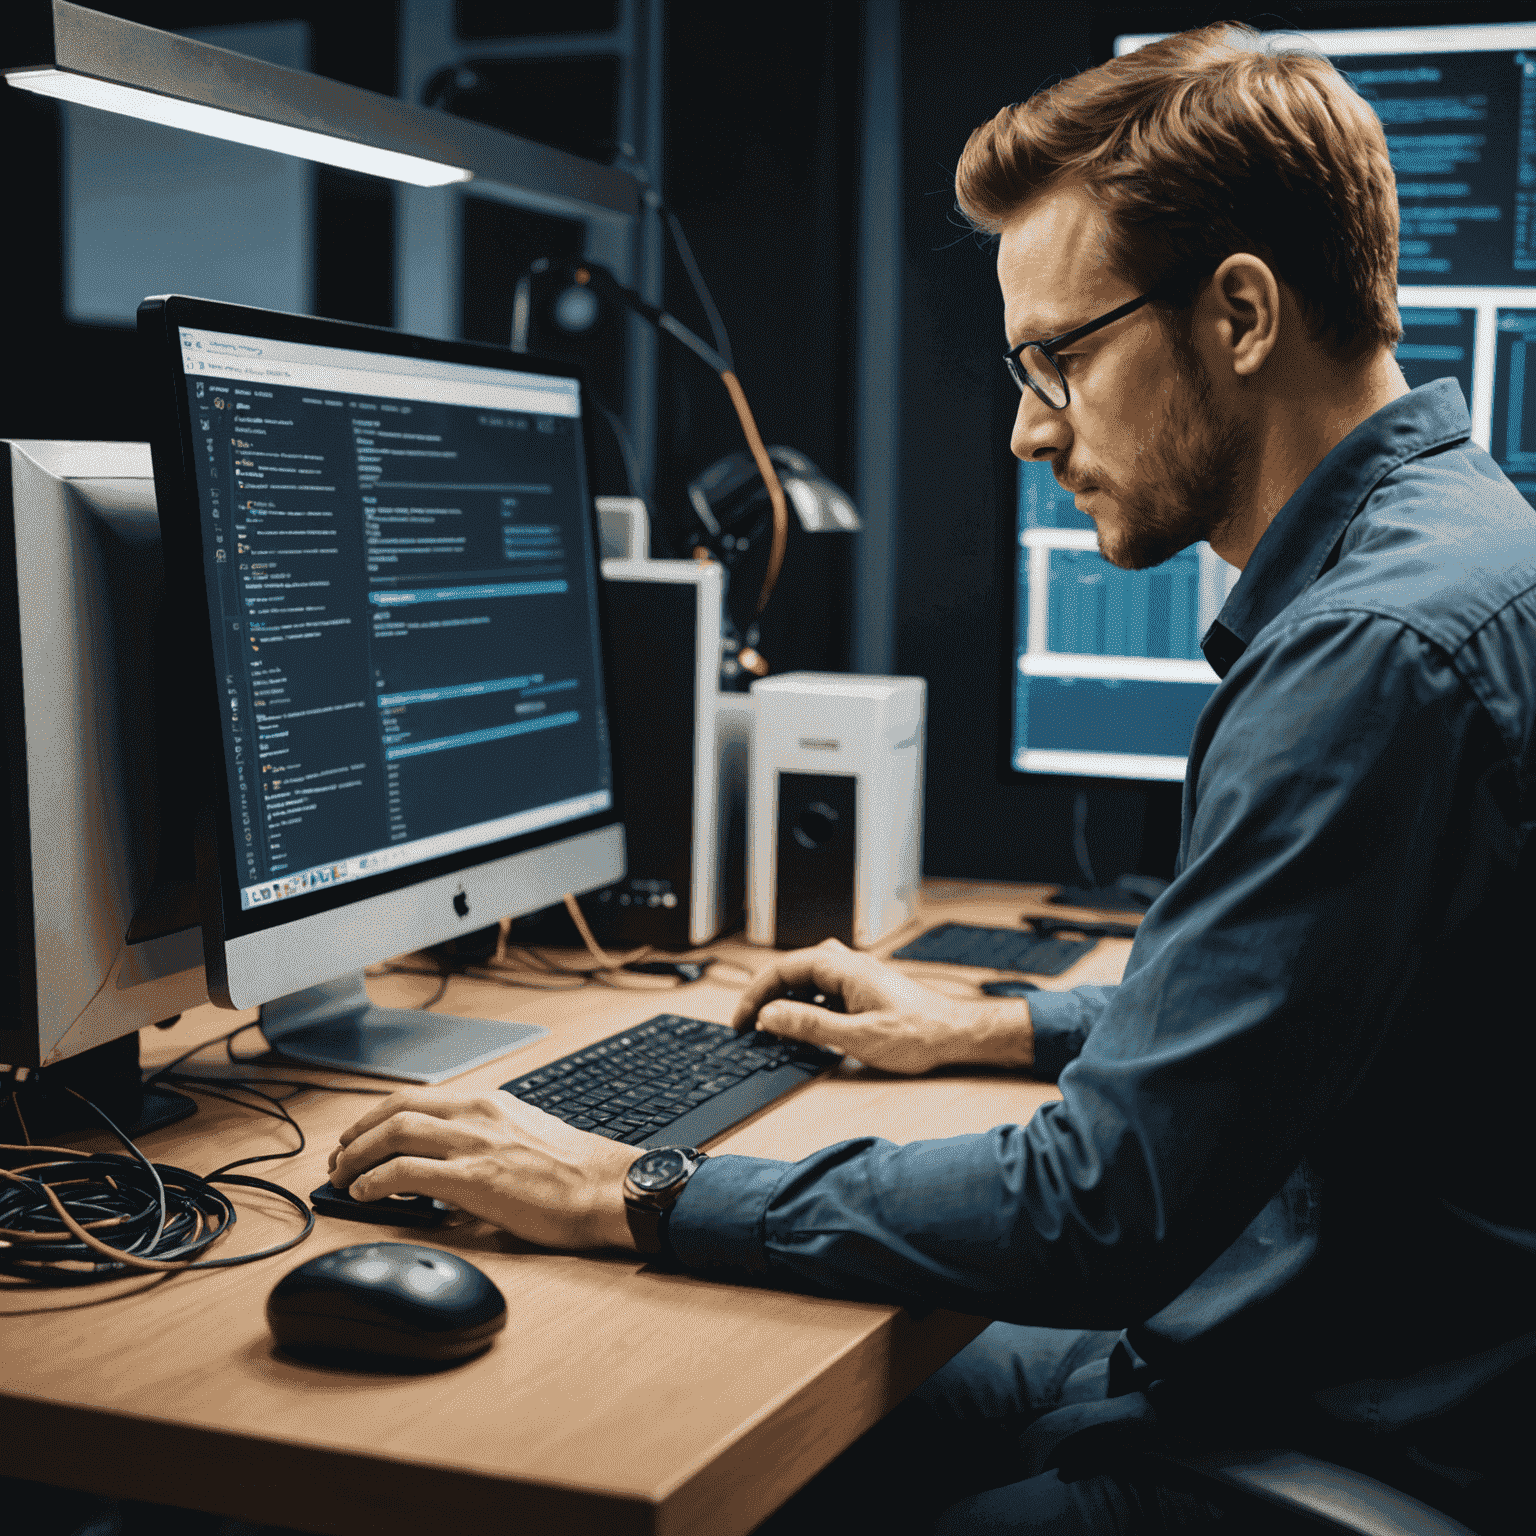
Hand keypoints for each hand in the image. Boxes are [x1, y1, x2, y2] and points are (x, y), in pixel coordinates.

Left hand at [328, 1088, 638, 1250]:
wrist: (606, 1188)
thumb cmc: (576, 1173)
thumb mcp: (526, 1137)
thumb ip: (487, 1141)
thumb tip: (454, 1168)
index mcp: (490, 1104)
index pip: (420, 1099)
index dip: (380, 1115)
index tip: (363, 1132)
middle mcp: (477, 1115)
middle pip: (397, 1110)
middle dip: (359, 1132)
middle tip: (341, 1155)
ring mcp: (474, 1145)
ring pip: (394, 1134)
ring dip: (357, 1155)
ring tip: (343, 1175)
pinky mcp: (473, 1179)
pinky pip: (406, 1172)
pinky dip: (375, 1180)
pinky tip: (363, 1194)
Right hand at [732, 939, 1033, 1074]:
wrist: (956, 1035)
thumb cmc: (918, 1034)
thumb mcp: (856, 1036)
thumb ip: (809, 1024)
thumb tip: (770, 1015)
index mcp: (845, 969)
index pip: (784, 969)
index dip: (756, 994)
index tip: (741, 1019)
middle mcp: (850, 966)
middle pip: (793, 970)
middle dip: (766, 995)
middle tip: (750, 1024)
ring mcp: (858, 977)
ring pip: (808, 978)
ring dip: (787, 998)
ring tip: (772, 1026)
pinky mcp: (865, 990)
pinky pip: (824, 989)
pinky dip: (806, 1004)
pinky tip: (806, 1026)